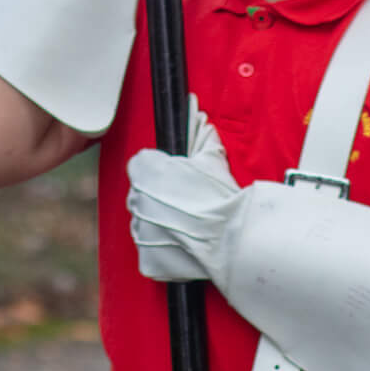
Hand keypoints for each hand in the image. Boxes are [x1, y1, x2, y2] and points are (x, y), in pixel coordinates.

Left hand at [129, 98, 240, 283]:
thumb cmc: (221, 195)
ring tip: (186, 225)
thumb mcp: (211, 158)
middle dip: (158, 197)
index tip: (175, 179)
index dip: (160, 171)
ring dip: (158, 223)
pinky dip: (163, 251)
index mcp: (145, 170)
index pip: (141, 165)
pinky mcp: (147, 259)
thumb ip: (198, 135)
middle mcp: (136, 200)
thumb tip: (194, 111)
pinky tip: (183, 245)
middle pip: (141, 195)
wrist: (232, 238)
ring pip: (144, 224)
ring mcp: (140, 232)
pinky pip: (150, 253)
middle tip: (185, 203)